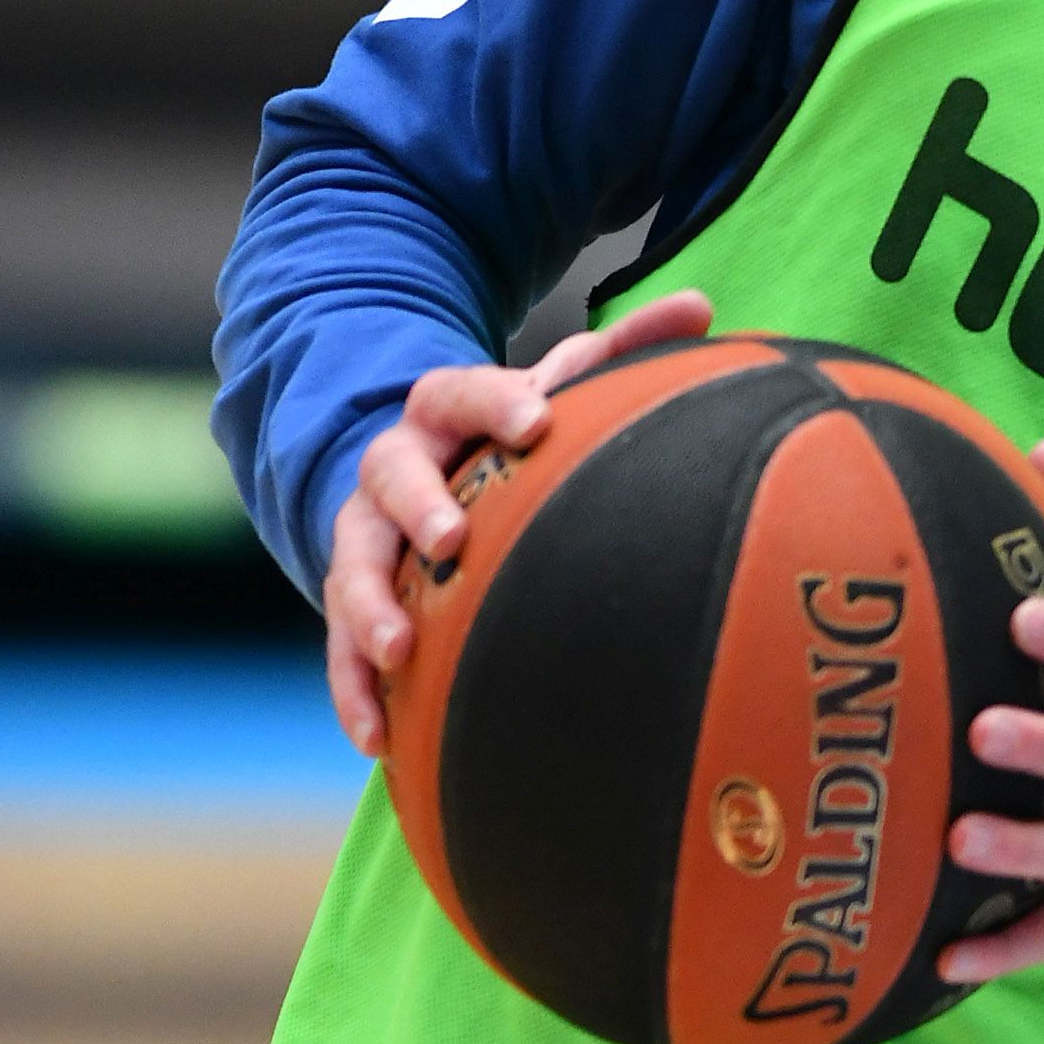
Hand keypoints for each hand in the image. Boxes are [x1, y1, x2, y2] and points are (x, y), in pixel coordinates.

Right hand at [324, 288, 716, 757]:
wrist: (413, 474)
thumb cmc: (505, 435)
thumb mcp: (552, 388)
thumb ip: (620, 352)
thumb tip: (703, 305)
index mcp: (445, 410)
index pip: (461, 392)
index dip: (496, 404)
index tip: (536, 422)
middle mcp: (394, 467)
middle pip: (390, 475)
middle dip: (418, 505)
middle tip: (452, 538)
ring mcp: (366, 536)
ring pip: (353, 565)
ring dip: (369, 607)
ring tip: (399, 650)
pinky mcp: (356, 601)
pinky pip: (340, 650)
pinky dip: (354, 691)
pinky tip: (377, 738)